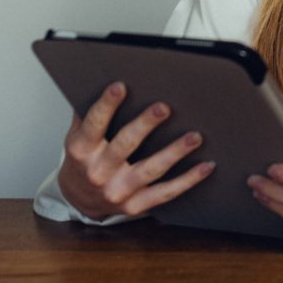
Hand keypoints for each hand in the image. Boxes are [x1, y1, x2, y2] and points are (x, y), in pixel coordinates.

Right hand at [57, 81, 214, 220]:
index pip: (94, 124)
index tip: (120, 86)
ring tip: (194, 137)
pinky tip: (205, 166)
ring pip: (150, 170)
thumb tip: (100, 78)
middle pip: (125, 145)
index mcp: (82, 150)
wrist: (78, 200)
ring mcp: (118, 191)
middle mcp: (98, 172)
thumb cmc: (82, 161)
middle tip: (164, 108)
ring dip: (174, 152)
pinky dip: (188, 180)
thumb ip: (87, 112)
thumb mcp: (77, 135)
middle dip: (145, 125)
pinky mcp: (135, 205)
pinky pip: (165, 193)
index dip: (106, 105)